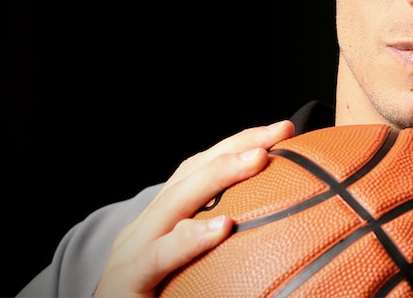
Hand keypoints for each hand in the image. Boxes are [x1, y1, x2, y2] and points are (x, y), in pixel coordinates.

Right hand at [94, 120, 294, 297]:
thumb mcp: (195, 268)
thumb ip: (229, 248)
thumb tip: (287, 231)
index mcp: (163, 221)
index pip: (201, 169)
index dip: (239, 144)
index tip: (283, 131)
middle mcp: (145, 228)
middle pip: (191, 172)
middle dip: (237, 145)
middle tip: (280, 131)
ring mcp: (131, 252)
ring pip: (175, 202)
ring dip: (219, 174)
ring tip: (259, 157)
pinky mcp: (126, 281)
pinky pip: (159, 256)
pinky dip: (190, 239)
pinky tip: (222, 227)